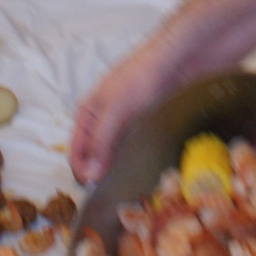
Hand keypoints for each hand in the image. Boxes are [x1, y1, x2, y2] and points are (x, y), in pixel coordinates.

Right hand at [68, 45, 176, 183]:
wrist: (179, 60)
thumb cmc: (140, 78)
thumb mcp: (115, 109)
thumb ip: (101, 142)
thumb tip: (90, 177)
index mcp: (88, 114)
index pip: (77, 151)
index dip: (81, 171)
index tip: (95, 192)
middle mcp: (105, 121)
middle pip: (96, 155)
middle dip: (101, 174)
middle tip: (114, 195)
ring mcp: (127, 124)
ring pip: (117, 155)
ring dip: (120, 170)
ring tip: (130, 187)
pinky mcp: (148, 126)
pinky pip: (137, 150)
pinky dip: (137, 162)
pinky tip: (145, 172)